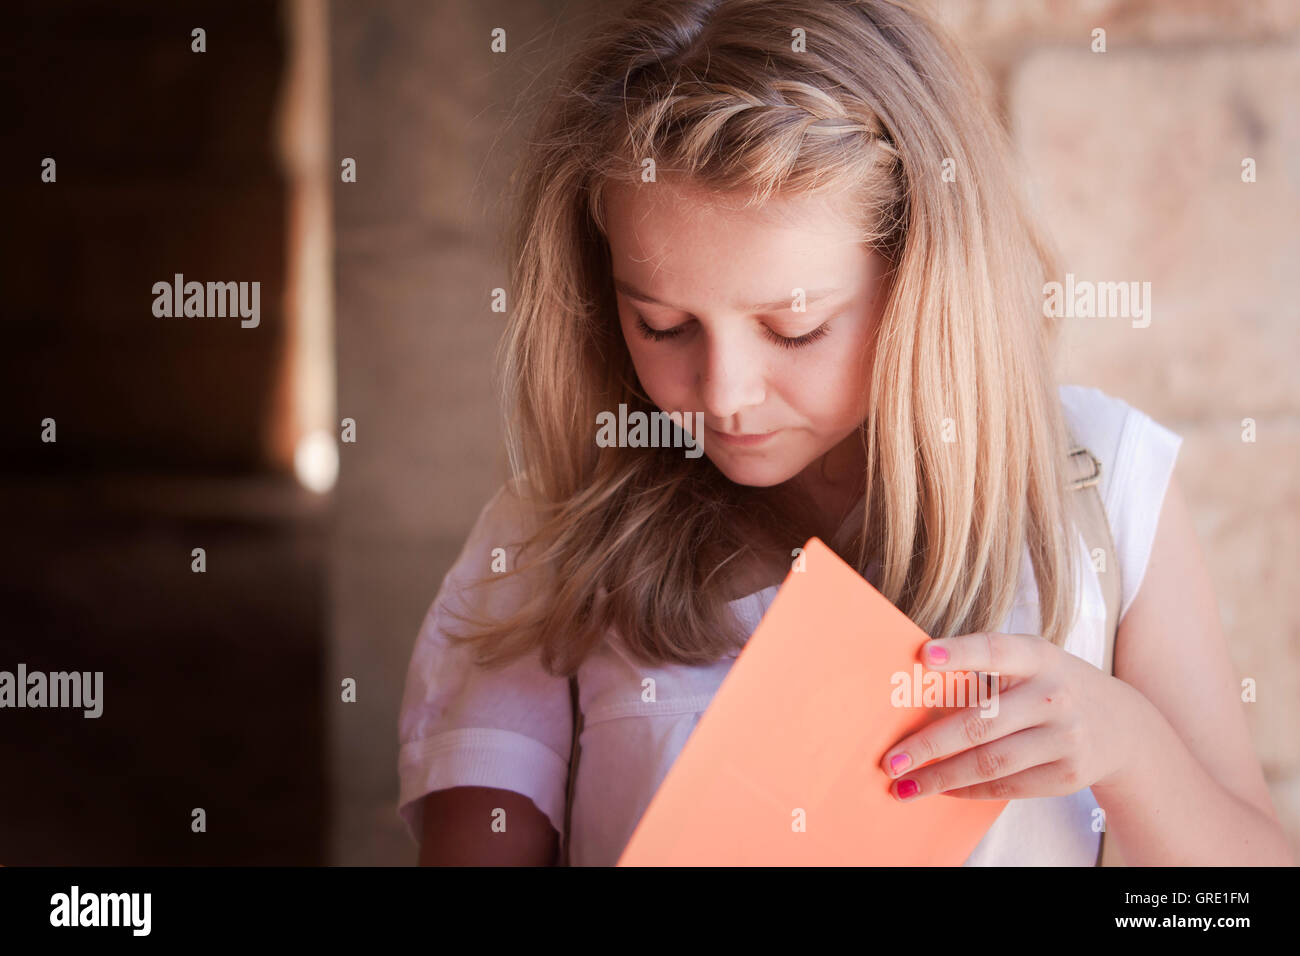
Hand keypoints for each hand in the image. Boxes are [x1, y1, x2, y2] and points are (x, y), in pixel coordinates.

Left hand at [880, 632, 1137, 800]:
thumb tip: (915, 687)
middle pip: (980, 722)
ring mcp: (1064, 738)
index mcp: (1038, 656)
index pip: (995, 650)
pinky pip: (1006, 786)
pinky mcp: (1067, 774)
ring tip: (904, 785)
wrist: (1123, 726)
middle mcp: (1053, 695)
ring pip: (990, 762)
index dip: (961, 653)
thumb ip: (985, 670)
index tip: (924, 656)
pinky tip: (943, 789)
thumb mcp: (1031, 663)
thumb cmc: (1052, 685)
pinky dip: (969, 789)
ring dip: (941, 778)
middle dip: (928, 744)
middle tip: (890, 759)